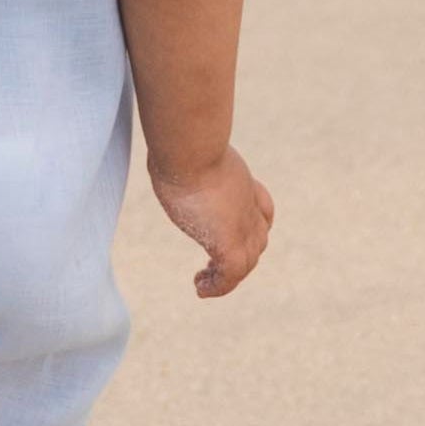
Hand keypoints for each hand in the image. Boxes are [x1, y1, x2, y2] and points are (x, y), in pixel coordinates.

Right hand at [149, 147, 274, 299]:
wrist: (191, 148)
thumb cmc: (180, 139)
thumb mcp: (185, 144)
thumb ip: (182, 149)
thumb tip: (162, 137)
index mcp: (241, 180)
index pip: (262, 208)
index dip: (253, 222)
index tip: (228, 227)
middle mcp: (247, 205)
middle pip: (258, 238)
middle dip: (241, 252)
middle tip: (214, 262)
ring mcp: (242, 225)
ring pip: (248, 260)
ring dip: (228, 274)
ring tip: (204, 281)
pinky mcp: (228, 244)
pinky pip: (231, 276)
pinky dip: (218, 287)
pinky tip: (200, 288)